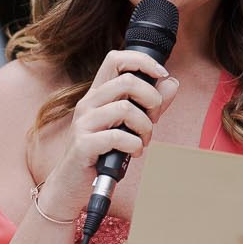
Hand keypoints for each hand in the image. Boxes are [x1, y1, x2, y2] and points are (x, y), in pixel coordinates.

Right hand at [40, 49, 179, 219]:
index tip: (161, 74)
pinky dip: (134, 145)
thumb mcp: (129, 125)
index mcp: (98, 94)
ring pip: (125, 109)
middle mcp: (88, 103)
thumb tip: (172, 82)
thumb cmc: (101, 153)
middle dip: (151, 100)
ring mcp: (83, 123)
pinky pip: (118, 137)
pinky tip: (133, 152)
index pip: (116, 59)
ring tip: (143, 141)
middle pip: (126, 81)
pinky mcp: (83, 145)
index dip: (142, 61)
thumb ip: (150, 104)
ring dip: (145, 127)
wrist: (70, 184)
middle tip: (153, 119)